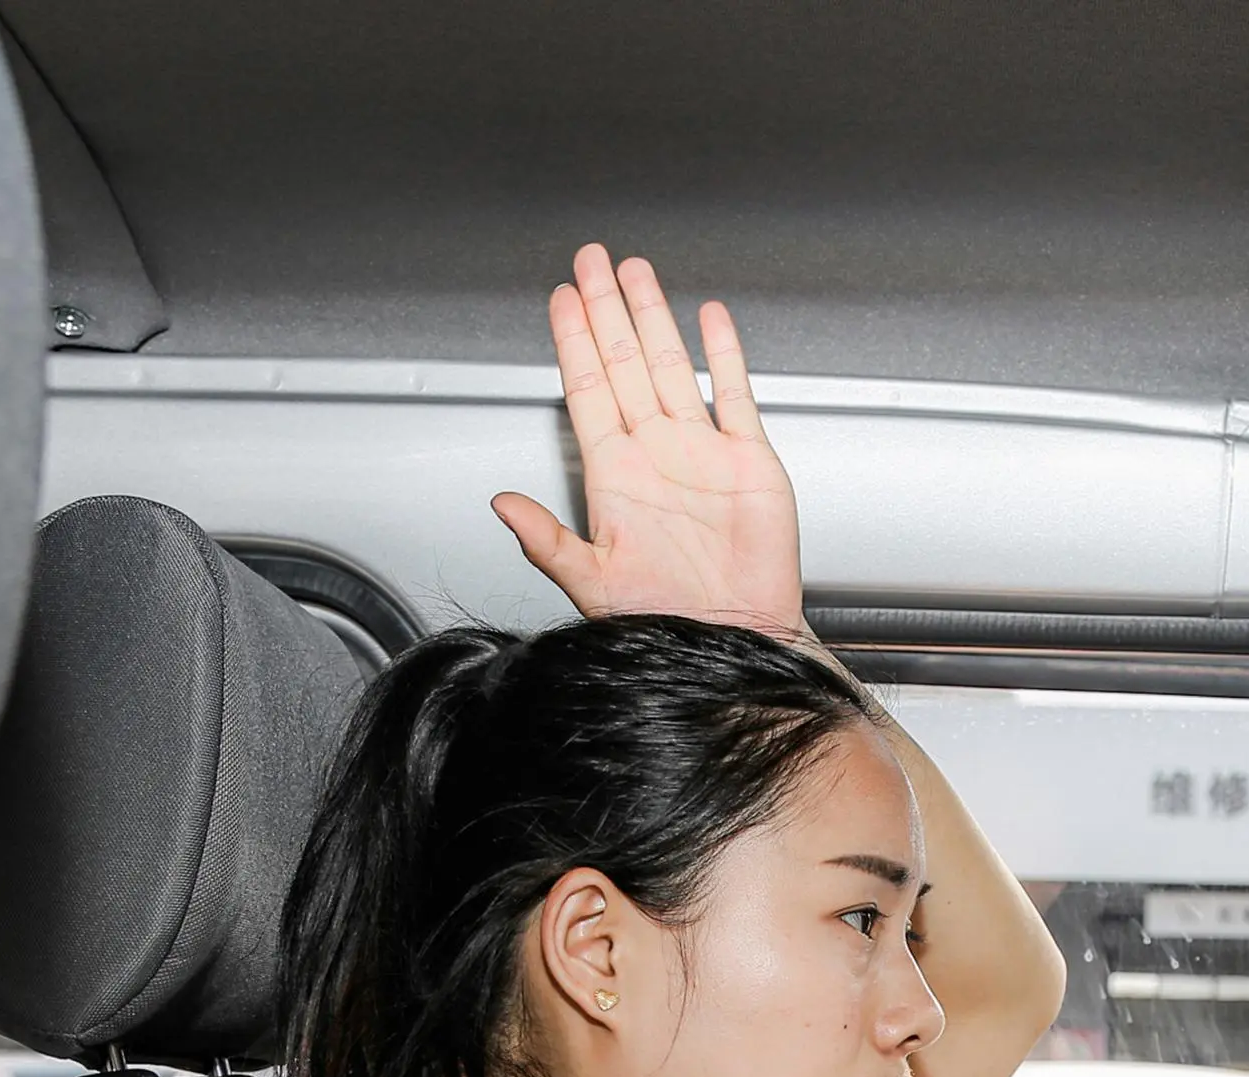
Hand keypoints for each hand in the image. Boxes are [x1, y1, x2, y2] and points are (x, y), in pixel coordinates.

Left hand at [492, 244, 809, 639]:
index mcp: (615, 477)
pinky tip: (710, 321)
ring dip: (653, 318)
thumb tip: (500, 506)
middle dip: (606, 308)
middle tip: (591, 261)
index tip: (560, 299)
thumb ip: (547, 542)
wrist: (736, 642)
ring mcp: (701, 452)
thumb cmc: (667, 622)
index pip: (586, 390)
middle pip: (623, 362)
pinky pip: (734, 394)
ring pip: (671, 365)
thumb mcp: (592, 585)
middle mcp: (655, 455)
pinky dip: (724, 355)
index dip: (572, 341)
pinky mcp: (748, 461)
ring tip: (636, 273)